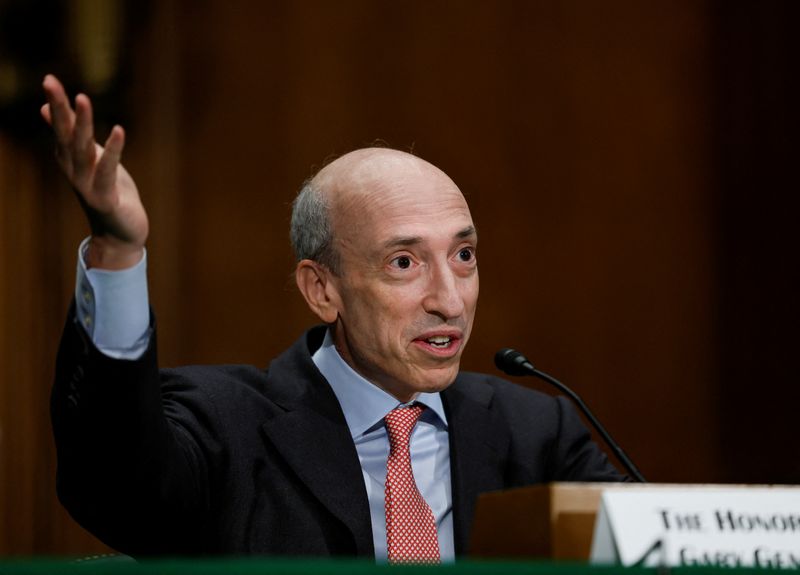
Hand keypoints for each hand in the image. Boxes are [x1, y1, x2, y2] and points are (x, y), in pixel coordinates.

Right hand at [41, 74, 148, 269]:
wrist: (120, 234)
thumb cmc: (108, 192)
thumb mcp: (90, 160)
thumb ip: (73, 136)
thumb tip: (48, 110)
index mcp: (70, 160)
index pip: (60, 128)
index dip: (56, 104)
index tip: (49, 79)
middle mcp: (74, 171)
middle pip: (66, 135)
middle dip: (60, 108)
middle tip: (50, 81)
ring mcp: (88, 186)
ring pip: (83, 151)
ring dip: (83, 124)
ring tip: (82, 98)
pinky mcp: (106, 199)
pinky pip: (107, 172)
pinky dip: (113, 150)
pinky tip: (119, 130)